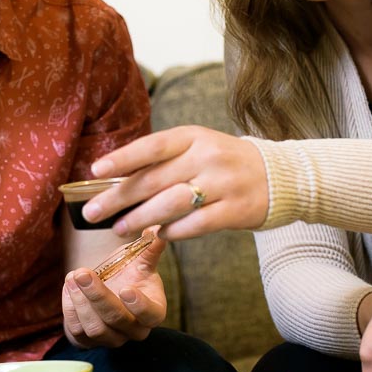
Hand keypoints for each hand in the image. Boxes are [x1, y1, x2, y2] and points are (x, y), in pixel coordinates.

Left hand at [61, 229, 167, 347]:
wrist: (107, 288)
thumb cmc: (128, 274)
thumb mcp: (140, 260)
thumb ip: (149, 248)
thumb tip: (157, 229)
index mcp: (153, 311)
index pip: (151, 315)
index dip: (139, 305)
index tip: (125, 288)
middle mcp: (134, 330)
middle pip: (117, 319)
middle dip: (97, 296)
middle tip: (83, 273)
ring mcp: (112, 339)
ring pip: (95, 328)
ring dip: (81, 301)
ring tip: (73, 276)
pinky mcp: (89, 342)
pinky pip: (77, 330)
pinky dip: (70, 308)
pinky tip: (69, 288)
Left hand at [85, 125, 267, 239]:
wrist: (278, 175)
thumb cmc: (223, 162)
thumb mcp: (197, 148)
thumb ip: (163, 160)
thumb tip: (116, 179)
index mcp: (194, 137)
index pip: (152, 146)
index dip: (122, 158)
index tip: (95, 170)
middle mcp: (208, 157)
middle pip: (155, 179)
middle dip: (119, 198)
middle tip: (92, 212)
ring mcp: (224, 184)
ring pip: (172, 204)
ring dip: (141, 218)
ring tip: (119, 228)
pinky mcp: (236, 210)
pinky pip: (196, 225)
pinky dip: (173, 232)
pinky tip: (159, 235)